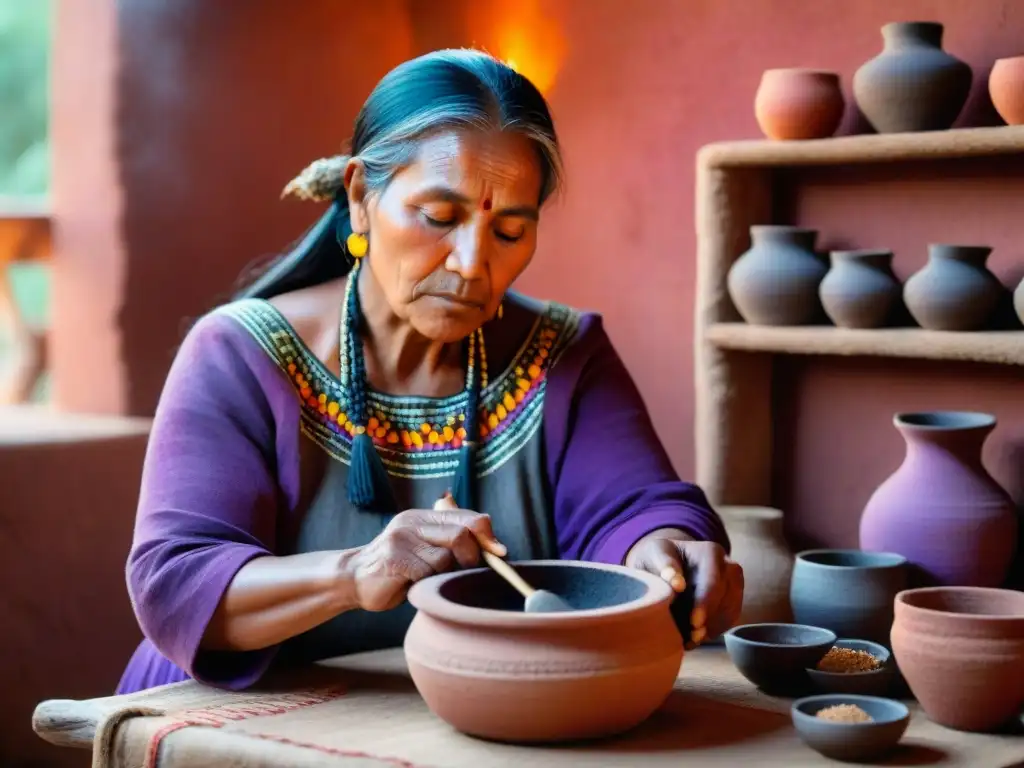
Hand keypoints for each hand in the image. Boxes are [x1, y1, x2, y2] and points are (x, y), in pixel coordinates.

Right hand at [350, 494, 505, 611]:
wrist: (354, 578)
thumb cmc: (400, 568)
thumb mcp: (426, 548)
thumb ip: (453, 541)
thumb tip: (497, 548)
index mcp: (425, 516)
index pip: (468, 517)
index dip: (488, 535)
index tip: (500, 554)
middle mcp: (413, 521)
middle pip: (461, 534)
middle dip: (470, 558)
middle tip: (462, 573)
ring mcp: (401, 538)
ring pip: (445, 558)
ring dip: (442, 575)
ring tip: (427, 579)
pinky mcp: (394, 558)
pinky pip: (427, 573)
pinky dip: (426, 584)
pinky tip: (412, 585)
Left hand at [626, 528, 743, 647]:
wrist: (667, 562)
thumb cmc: (659, 557)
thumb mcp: (655, 554)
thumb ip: (664, 564)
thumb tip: (678, 584)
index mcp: (711, 552)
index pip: (712, 581)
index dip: (705, 604)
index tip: (693, 623)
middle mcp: (728, 566)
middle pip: (724, 599)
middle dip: (708, 621)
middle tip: (691, 639)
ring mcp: (734, 584)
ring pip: (729, 612)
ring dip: (711, 629)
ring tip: (690, 640)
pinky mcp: (733, 600)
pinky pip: (729, 619)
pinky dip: (713, 631)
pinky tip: (695, 638)